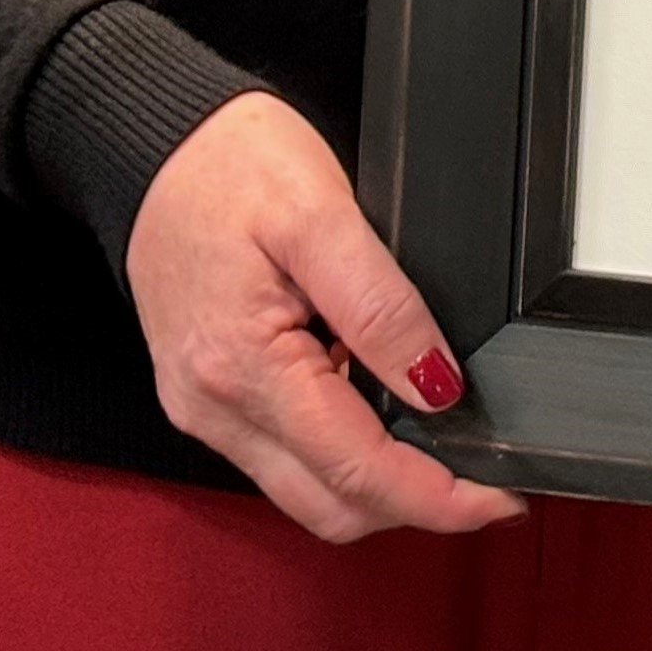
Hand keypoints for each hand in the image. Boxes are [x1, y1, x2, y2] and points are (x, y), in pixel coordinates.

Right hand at [126, 92, 524, 542]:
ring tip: (445, 443)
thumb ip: (381, 306)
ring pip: (305, 490)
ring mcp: (204, 408)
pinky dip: (339, 453)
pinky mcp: (205, 395)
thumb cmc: (228, 165)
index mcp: (243, 368)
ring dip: (378, 483)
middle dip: (413, 506)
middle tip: (486, 479)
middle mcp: (214, 408)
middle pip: (330, 506)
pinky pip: (281, 455)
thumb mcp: (322, 213)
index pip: (356, 471)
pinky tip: (381, 410)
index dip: (437, 498)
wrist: (153, 144)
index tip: (498, 500)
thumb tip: (435, 385)